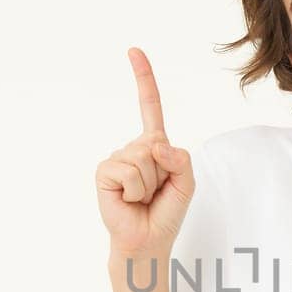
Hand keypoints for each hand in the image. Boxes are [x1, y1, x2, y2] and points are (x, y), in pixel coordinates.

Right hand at [95, 47, 195, 257]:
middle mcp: (133, 148)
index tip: (133, 51)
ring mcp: (116, 158)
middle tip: (155, 192)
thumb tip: (155, 144)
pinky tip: (129, 200)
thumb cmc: (165, 212)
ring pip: (143, 158)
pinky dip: (135, 189)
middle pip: (156, 142)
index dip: (143, 79)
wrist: (147, 240)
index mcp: (154, 145)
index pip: (149, 106)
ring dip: (150, 183)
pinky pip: (128, 170)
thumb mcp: (186, 182)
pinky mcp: (105, 172)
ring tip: (143, 198)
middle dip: (163, 171)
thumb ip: (180, 158)